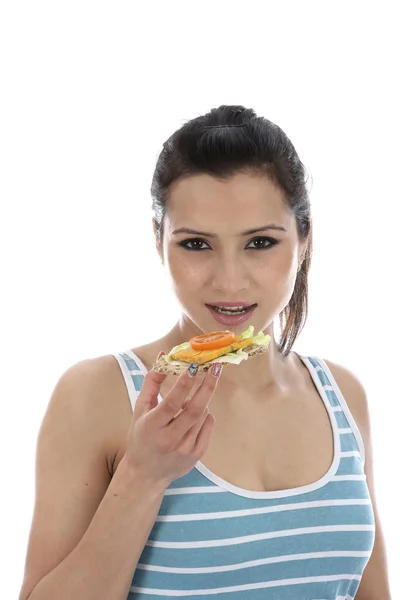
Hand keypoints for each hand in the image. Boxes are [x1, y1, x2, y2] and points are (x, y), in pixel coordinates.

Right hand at [124, 357, 222, 489]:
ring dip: (201, 400)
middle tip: (216, 368)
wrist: (146, 474)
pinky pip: (208, 425)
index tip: (194, 366)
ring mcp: (186, 448)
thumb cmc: (141, 437)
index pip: (172, 403)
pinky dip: (204, 414)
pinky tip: (193, 415)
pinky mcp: (197, 454)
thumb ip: (151, 383)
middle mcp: (170, 439)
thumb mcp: (139, 410)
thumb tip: (163, 356)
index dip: (184, 384)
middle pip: (195, 409)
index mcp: (152, 426)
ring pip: (203, 414)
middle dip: (207, 386)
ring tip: (190, 398)